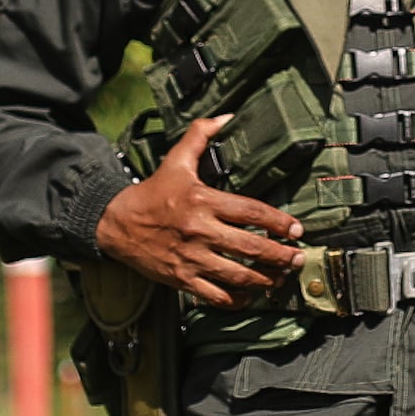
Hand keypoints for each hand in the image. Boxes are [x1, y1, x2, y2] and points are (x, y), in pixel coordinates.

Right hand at [93, 118, 302, 305]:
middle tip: (298, 259)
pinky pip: (216, 296)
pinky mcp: (182, 279)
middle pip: (250, 248)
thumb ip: (200, 135)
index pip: (250, 212)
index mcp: (203, 201)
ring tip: (281, 279)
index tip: (296, 229)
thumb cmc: (152, 193)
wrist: (116, 223)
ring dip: (265, 280)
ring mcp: (191, 258)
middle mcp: (200, 231)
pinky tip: (250, 294)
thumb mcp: (175, 160)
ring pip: (237, 276)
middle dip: (280, 256)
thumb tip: (227, 116)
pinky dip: (237, 299)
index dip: (278, 222)